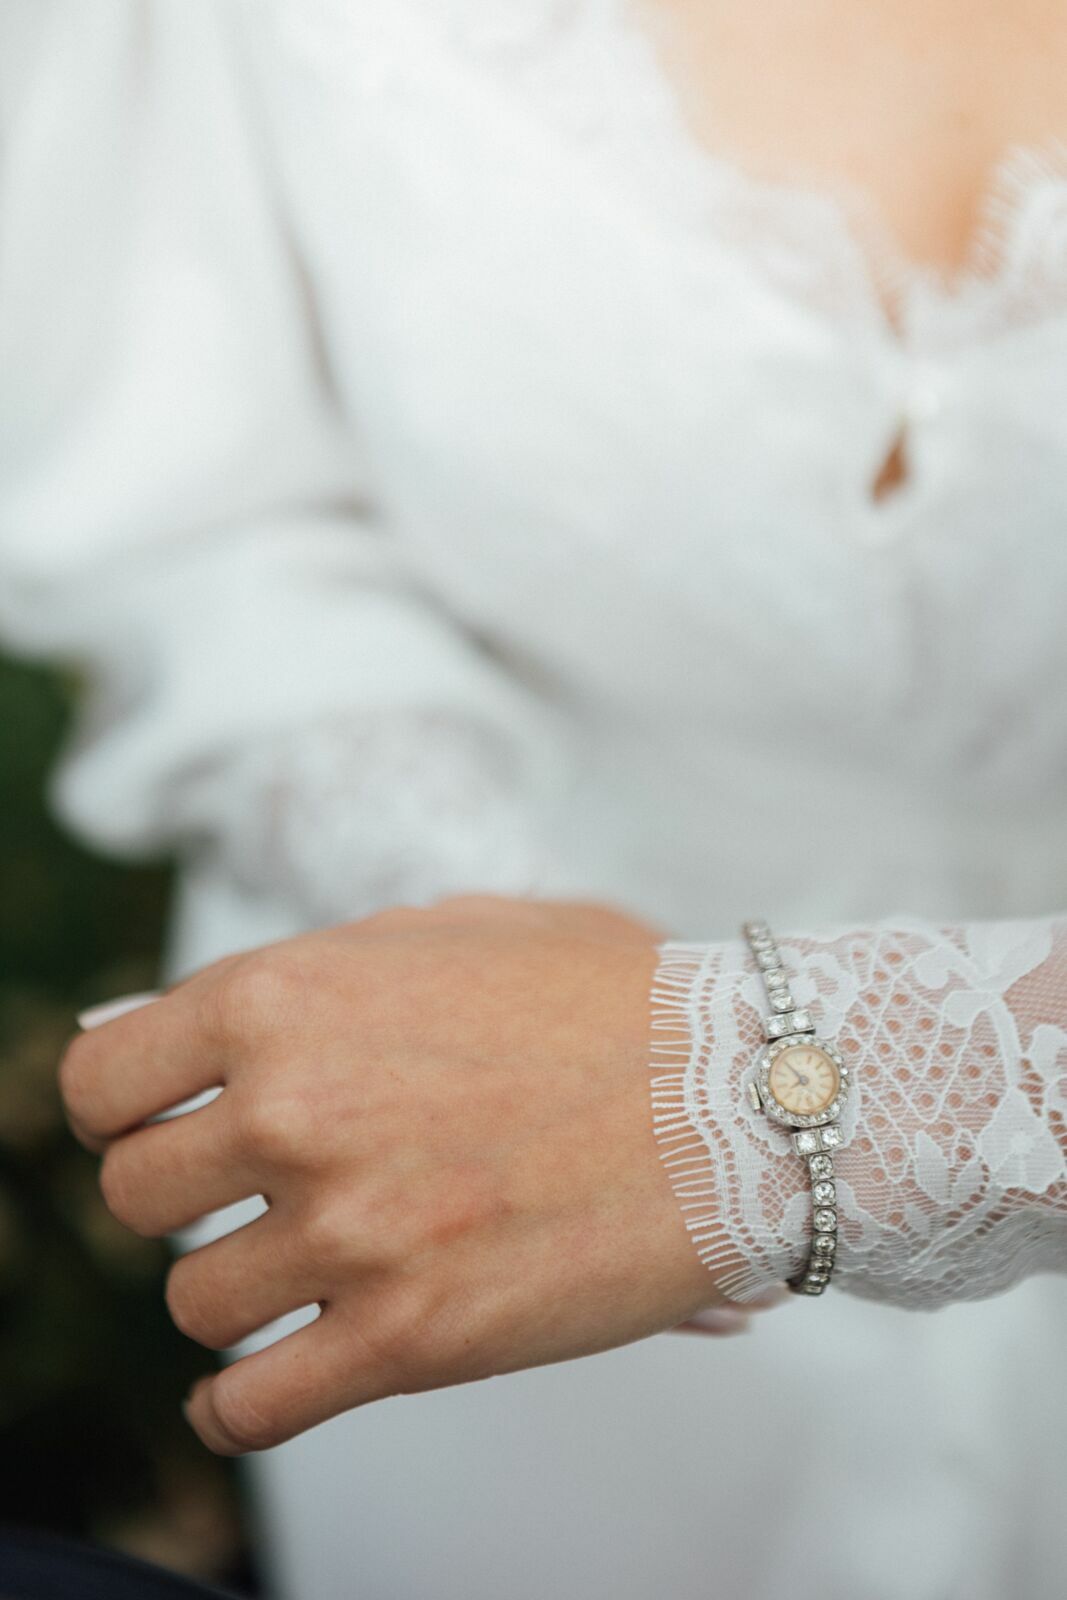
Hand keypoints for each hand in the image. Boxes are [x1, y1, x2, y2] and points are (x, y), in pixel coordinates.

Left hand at [59, 895, 759, 1454]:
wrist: (744, 1091)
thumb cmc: (604, 999)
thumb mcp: (442, 931)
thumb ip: (297, 975)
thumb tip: (161, 1026)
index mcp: (284, 999)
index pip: (102, 1082)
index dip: (127, 1112)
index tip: (165, 1130)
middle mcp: (294, 1111)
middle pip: (136, 1198)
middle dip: (189, 1199)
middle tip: (255, 1196)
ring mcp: (350, 1231)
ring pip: (194, 1303)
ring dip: (238, 1294)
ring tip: (302, 1274)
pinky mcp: (412, 1339)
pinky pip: (252, 1409)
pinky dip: (240, 1408)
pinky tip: (261, 1387)